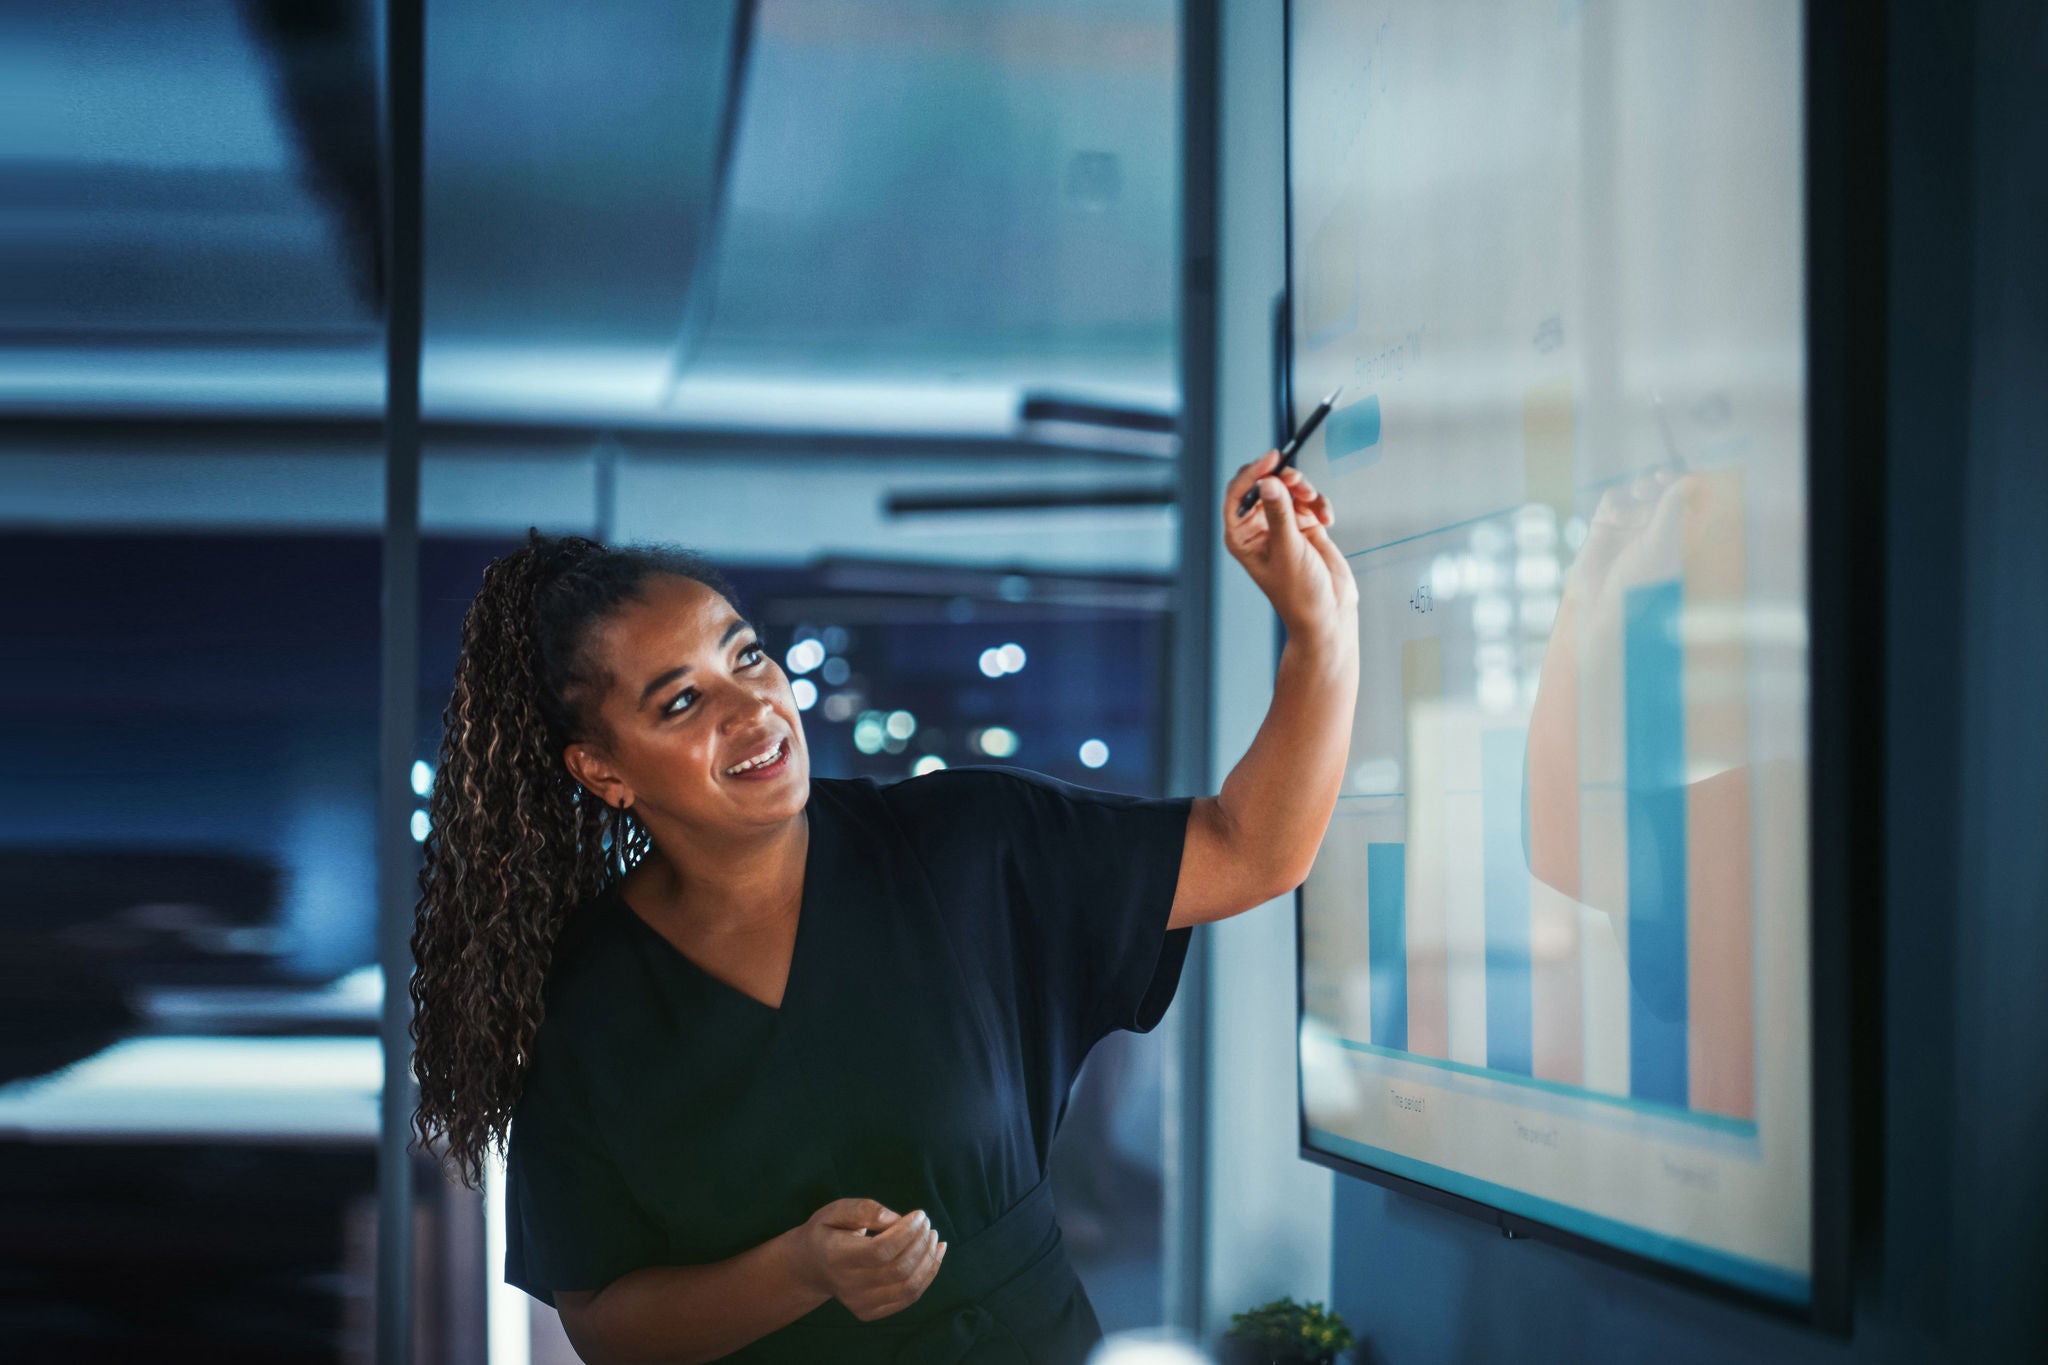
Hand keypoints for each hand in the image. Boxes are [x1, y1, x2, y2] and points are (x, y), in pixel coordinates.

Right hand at [792, 1198, 946, 1321]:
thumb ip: (864, 1210)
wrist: (812, 1266)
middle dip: (921, 1243)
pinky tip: (936, 1253)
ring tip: (934, 1237)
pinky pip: (909, 1297)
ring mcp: (860, 1304)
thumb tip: (895, 1219)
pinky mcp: (871, 1312)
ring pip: (908, 1287)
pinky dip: (928, 1275)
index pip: (881, 1251)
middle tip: (927, 1223)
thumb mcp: (837, 1211)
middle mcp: (847, 1287)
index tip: (920, 1214)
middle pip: (898, 1270)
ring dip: (929, 1260)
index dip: (907, 1232)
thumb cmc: (829, 1231)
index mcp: (836, 1258)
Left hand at [1224, 450, 1357, 640]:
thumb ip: (1280, 513)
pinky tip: (1327, 520)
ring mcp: (1282, 526)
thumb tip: (1269, 481)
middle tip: (1299, 482)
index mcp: (1241, 536)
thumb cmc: (1300, 593)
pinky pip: (1309, 501)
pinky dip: (1319, 505)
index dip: (1252, 473)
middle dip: (1283, 480)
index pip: (1237, 494)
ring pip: (1289, 489)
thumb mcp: (1289, 550)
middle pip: (1264, 485)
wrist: (1329, 614)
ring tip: (1316, 505)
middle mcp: (1258, 528)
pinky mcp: (1304, 526)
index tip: (1272, 459)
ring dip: (1305, 491)